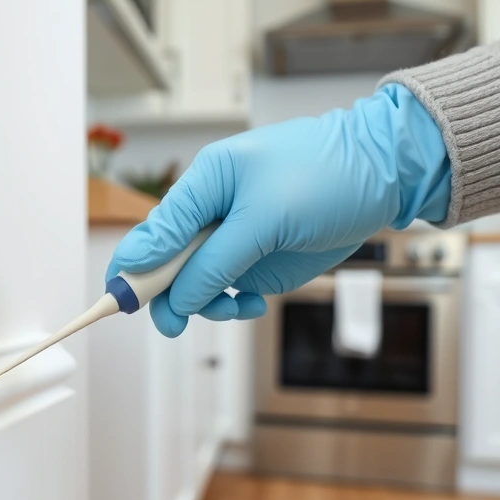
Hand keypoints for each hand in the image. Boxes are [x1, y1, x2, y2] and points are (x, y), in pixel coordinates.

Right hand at [106, 84, 450, 336]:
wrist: (383, 177)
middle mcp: (212, 215)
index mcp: (203, 185)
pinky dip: (233, 307)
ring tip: (233, 306)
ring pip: (194, 286)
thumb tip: (173, 296)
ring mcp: (234, 241)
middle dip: (166, 296)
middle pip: (166, 264)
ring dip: (205, 304)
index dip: (129, 267)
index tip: (115, 299)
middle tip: (173, 323)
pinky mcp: (256, 264)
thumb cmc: (326, 175)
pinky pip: (226, 295)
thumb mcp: (264, 218)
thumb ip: (214, 260)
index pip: (151, 232)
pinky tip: (254, 303)